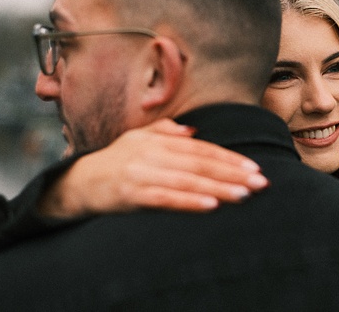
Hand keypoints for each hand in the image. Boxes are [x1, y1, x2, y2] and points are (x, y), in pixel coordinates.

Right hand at [39, 118, 268, 216]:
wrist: (78, 182)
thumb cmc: (115, 161)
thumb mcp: (138, 139)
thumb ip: (165, 132)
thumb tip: (194, 132)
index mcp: (158, 140)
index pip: (202, 149)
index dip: (229, 158)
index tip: (254, 168)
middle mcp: (152, 152)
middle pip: (200, 163)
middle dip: (233, 173)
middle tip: (260, 183)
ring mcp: (142, 172)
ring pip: (188, 180)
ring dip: (219, 188)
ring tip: (244, 195)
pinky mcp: (132, 194)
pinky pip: (166, 198)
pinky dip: (190, 201)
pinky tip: (211, 205)